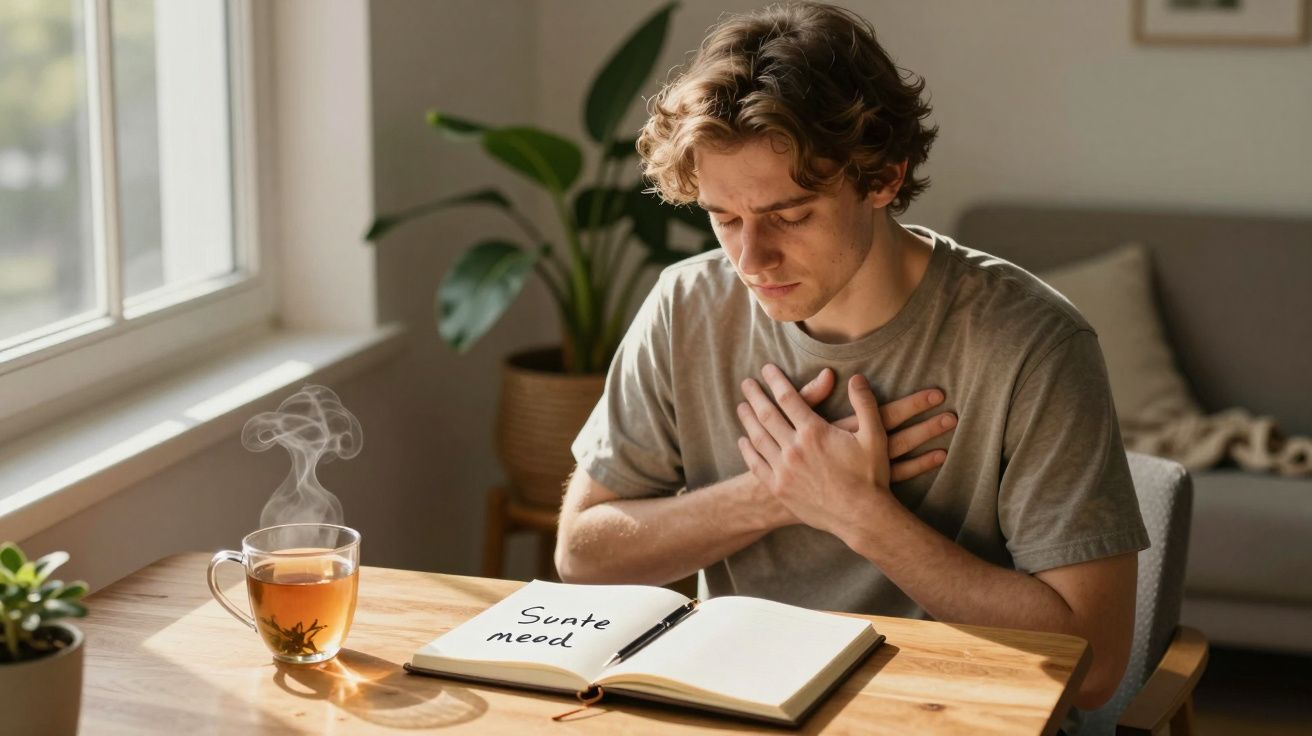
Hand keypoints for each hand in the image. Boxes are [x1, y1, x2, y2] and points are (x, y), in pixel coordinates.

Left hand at [736, 364, 946, 538]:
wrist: (862, 517)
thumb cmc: (871, 476)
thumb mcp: (874, 436)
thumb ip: (865, 404)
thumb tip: (857, 378)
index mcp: (814, 432)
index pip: (788, 397)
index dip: (775, 381)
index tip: (766, 369)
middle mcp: (794, 449)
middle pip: (766, 414)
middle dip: (755, 396)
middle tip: (746, 383)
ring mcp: (784, 470)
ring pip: (758, 438)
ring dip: (747, 419)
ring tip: (742, 407)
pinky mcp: (780, 489)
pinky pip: (757, 465)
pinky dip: (747, 450)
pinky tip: (744, 440)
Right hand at [794, 367, 952, 481]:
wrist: (780, 495)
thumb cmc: (788, 453)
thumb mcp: (795, 422)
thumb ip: (810, 396)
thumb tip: (831, 373)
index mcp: (844, 432)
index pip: (883, 413)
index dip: (911, 403)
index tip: (937, 393)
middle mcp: (856, 452)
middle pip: (898, 436)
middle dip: (926, 423)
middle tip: (953, 412)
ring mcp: (862, 471)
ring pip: (902, 456)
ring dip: (926, 440)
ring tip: (950, 424)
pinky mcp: (864, 485)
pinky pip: (898, 476)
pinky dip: (919, 466)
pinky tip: (939, 455)